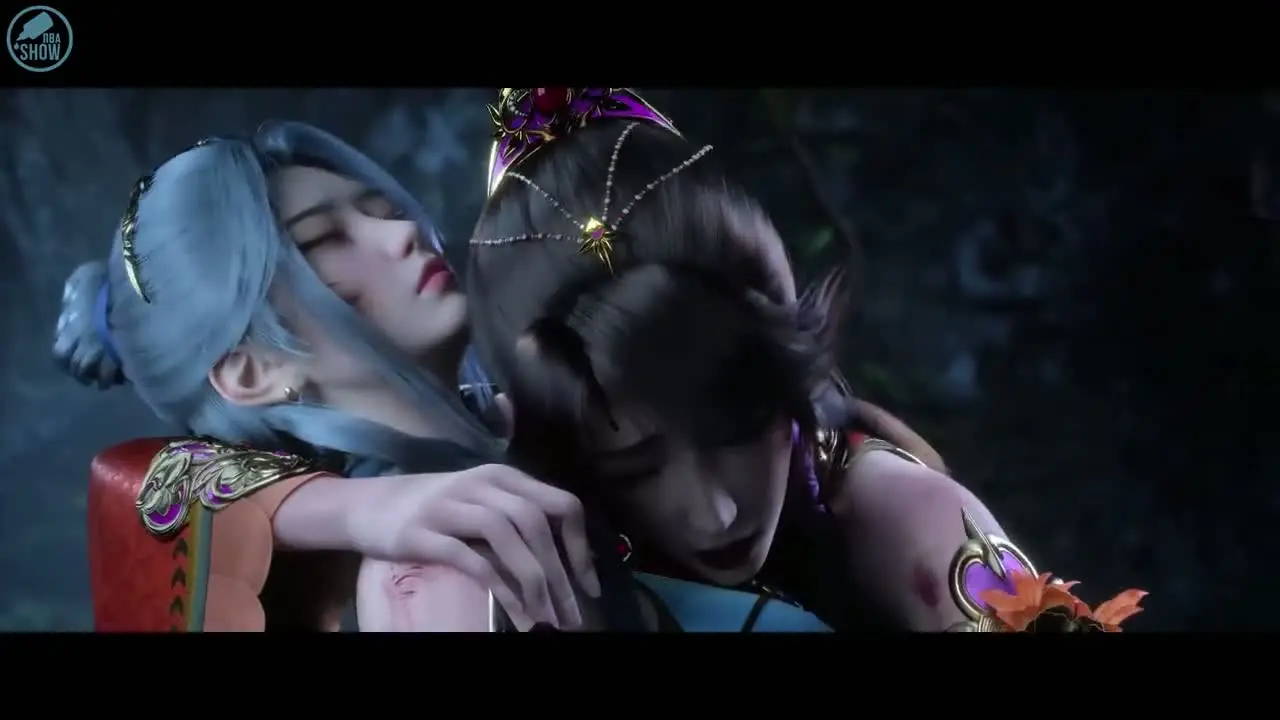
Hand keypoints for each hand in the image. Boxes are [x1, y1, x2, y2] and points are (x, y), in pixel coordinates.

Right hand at [346, 463, 600, 629]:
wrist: (369, 506)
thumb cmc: (435, 508)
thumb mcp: (482, 502)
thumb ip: (519, 520)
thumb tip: (567, 561)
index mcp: (503, 477)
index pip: (561, 504)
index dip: (581, 548)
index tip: (589, 587)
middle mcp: (481, 485)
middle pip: (536, 523)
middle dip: (560, 574)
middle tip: (570, 616)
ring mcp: (450, 506)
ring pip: (508, 536)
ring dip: (534, 582)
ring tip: (544, 620)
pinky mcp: (422, 533)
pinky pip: (471, 559)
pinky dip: (500, 587)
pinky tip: (514, 613)